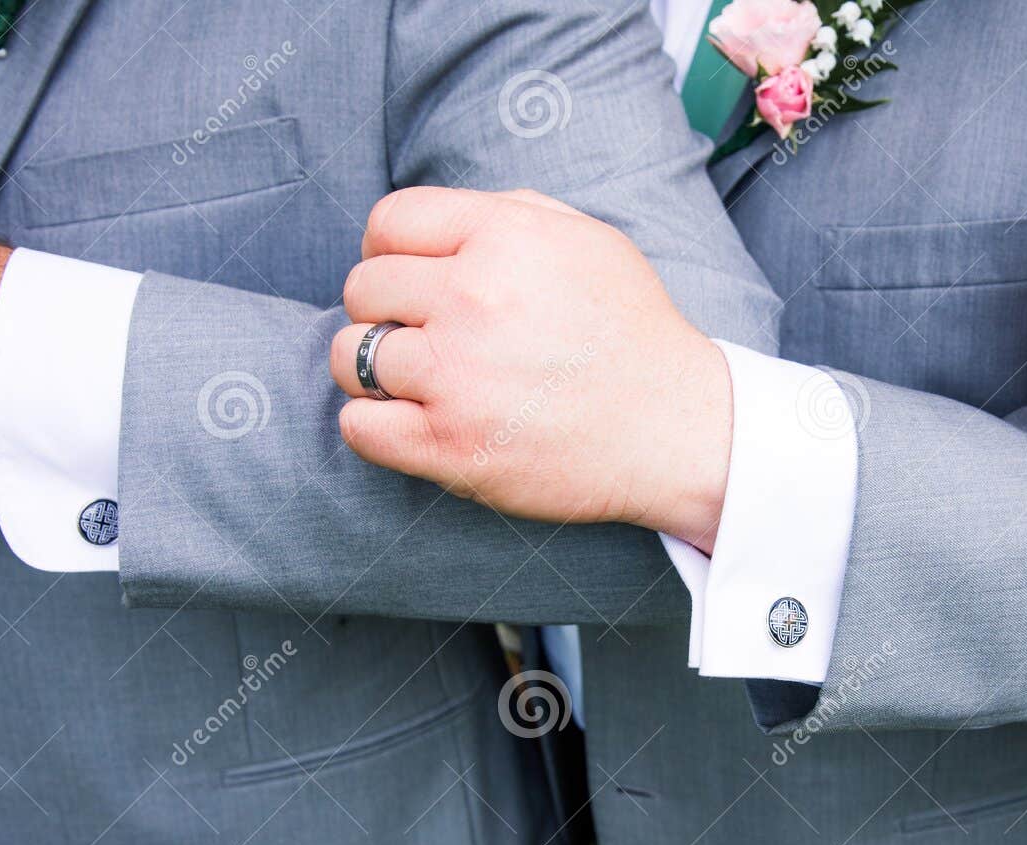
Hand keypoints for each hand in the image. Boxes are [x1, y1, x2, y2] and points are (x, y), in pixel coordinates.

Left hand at [330, 187, 731, 550]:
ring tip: (421, 383)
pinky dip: (373, 426)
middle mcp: (473, 299)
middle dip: (385, 310)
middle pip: (362, 289)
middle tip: (428, 337)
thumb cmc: (630, 334)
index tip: (410, 282)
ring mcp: (457, 377)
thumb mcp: (586, 240)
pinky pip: (358, 427)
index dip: (388, 251)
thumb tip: (429, 226)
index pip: (388, 223)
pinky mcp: (452, 447)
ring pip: (351, 357)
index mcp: (503, 237)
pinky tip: (411, 424)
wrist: (675, 430)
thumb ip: (507, 215)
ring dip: (376, 370)